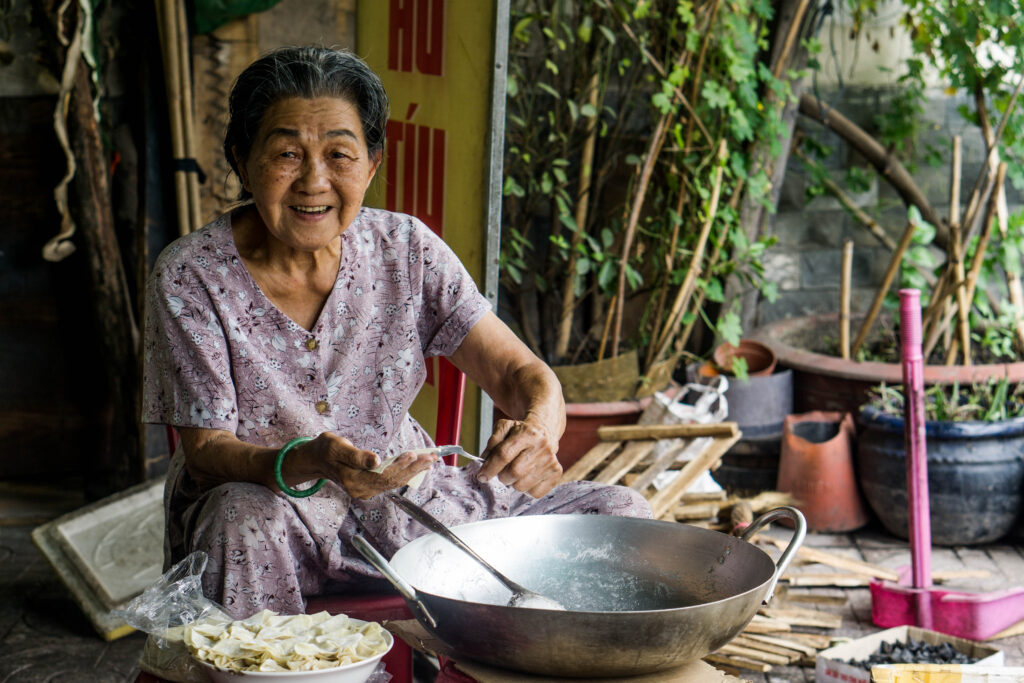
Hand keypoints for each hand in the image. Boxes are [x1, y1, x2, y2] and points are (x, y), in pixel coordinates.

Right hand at [298, 433, 437, 498]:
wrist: (316, 459)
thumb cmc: (326, 449)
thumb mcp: (337, 447)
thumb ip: (357, 456)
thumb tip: (376, 461)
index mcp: (352, 481)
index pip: (381, 475)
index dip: (399, 466)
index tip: (413, 455)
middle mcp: (361, 490)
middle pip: (392, 480)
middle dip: (413, 467)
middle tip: (431, 456)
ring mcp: (366, 490)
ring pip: (394, 481)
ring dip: (414, 470)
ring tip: (431, 459)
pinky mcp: (371, 486)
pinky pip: (391, 480)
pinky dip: (407, 472)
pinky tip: (419, 465)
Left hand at [477, 418, 561, 497]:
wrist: (544, 432)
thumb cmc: (520, 433)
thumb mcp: (504, 428)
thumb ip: (492, 443)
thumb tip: (484, 461)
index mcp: (526, 433)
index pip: (503, 455)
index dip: (489, 468)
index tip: (482, 476)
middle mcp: (541, 446)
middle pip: (513, 473)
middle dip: (502, 476)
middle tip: (502, 471)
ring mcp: (550, 461)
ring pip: (522, 486)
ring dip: (513, 483)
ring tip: (517, 472)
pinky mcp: (556, 473)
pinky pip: (534, 493)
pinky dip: (526, 489)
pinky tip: (527, 477)